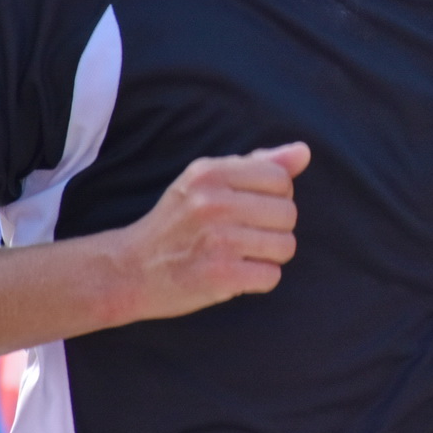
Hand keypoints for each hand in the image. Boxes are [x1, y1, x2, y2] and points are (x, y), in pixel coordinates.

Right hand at [119, 142, 309, 321]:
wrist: (129, 270)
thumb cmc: (175, 223)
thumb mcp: (206, 181)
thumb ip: (257, 165)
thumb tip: (303, 153)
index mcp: (210, 172)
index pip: (280, 178)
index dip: (275, 197)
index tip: (250, 209)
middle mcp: (213, 201)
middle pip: (288, 213)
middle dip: (274, 229)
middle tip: (243, 236)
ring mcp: (218, 239)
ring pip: (286, 246)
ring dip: (269, 256)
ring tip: (240, 255)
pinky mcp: (220, 275)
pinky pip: (271, 276)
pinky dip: (258, 280)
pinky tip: (235, 274)